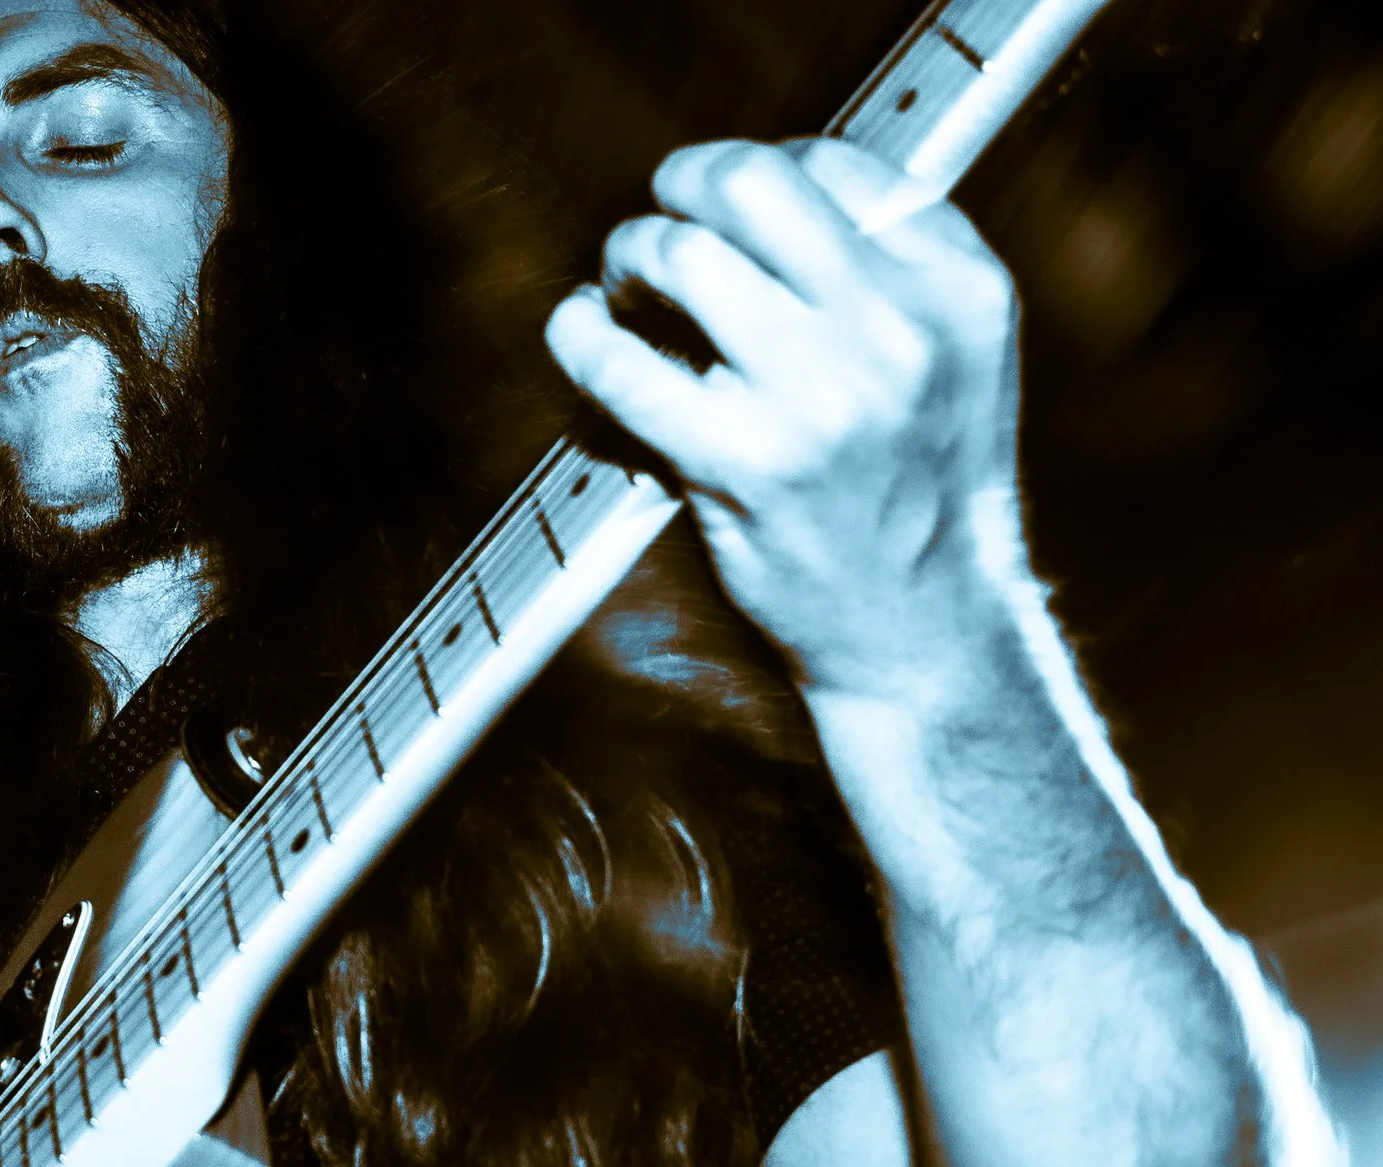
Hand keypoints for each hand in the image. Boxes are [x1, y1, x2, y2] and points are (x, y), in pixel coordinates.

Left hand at [546, 138, 1027, 703]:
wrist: (926, 631)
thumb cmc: (920, 497)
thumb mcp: (954, 358)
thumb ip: (885, 272)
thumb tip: (753, 200)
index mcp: (955, 287)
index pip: (834, 166)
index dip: (760, 173)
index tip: (728, 211)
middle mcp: (895, 329)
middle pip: (752, 184)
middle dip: (682, 187)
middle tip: (659, 226)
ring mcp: (820, 396)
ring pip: (684, 255)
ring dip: (631, 254)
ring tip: (625, 287)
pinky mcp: (744, 464)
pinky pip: (625, 365)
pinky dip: (580, 335)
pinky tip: (579, 330)